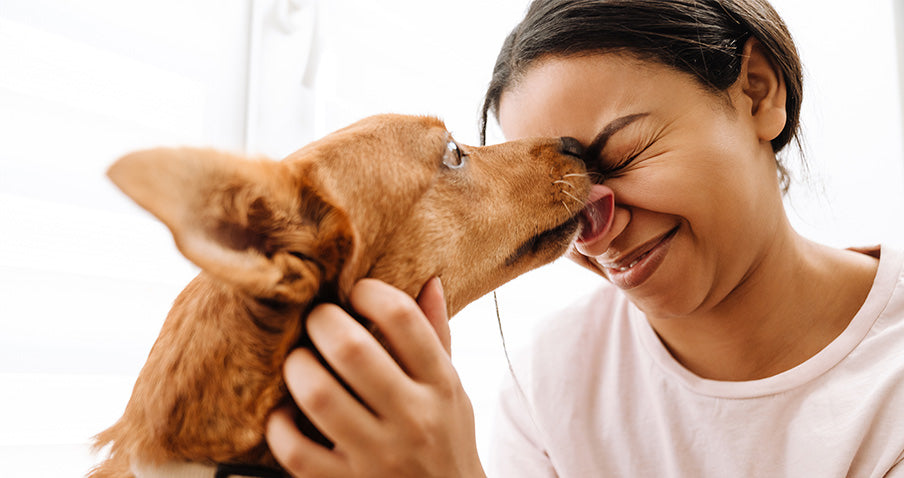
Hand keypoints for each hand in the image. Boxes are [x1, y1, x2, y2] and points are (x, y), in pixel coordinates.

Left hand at [266, 277, 485, 477]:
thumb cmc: (445, 438)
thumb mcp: (453, 388)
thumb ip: (437, 336)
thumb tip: (428, 280)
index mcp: (441, 384)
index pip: (402, 318)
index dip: (369, 292)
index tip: (356, 292)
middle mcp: (413, 419)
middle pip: (352, 348)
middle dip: (322, 321)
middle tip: (316, 319)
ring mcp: (378, 456)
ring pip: (318, 395)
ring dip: (298, 367)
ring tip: (299, 361)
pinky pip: (296, 451)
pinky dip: (280, 426)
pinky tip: (285, 413)